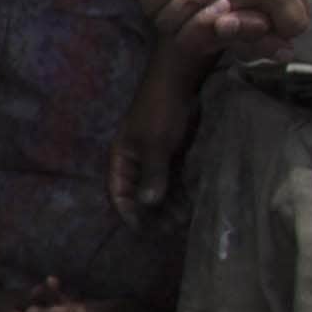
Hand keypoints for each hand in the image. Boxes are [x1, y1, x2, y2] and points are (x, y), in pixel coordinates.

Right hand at [110, 91, 200, 225]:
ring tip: (185, 219)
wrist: (179, 80)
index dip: (129, 213)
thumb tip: (148, 204)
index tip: (144, 231)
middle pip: (139, 194)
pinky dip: (181, 190)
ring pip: (159, 187)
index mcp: (121, 159)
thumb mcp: (155, 144)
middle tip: (171, 229)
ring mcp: (155, 157)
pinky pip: (175, 178)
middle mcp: (135, 161)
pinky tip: (192, 201)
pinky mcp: (173, 152)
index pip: (118, 193)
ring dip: (170, 204)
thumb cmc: (160, 111)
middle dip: (153, 213)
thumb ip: (152, 175)